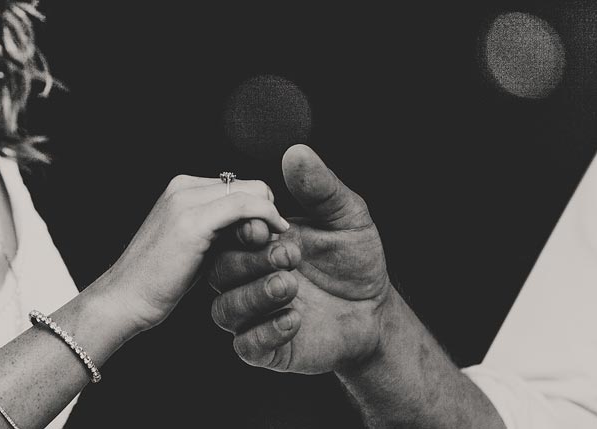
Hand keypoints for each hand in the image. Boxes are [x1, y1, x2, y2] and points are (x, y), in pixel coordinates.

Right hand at [90, 174, 290, 334]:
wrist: (123, 298)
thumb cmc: (158, 280)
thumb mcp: (192, 246)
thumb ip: (218, 228)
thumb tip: (254, 223)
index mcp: (181, 188)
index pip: (238, 185)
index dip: (260, 207)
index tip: (269, 235)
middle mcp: (183, 186)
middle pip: (248, 184)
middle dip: (267, 210)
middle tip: (273, 242)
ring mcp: (186, 200)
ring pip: (251, 191)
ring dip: (269, 215)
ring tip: (272, 245)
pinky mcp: (193, 221)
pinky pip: (245, 206)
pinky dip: (266, 217)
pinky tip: (273, 238)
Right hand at [206, 145, 395, 373]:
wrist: (376, 311)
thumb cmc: (355, 260)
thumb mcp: (345, 217)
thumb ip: (319, 188)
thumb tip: (296, 152)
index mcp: (257, 243)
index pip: (228, 234)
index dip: (241, 230)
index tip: (267, 227)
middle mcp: (247, 277)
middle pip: (220, 271)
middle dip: (251, 263)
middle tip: (291, 256)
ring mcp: (253, 315)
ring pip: (225, 309)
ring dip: (255, 296)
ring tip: (290, 287)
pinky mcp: (265, 349)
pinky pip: (246, 346)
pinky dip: (267, 332)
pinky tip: (295, 319)